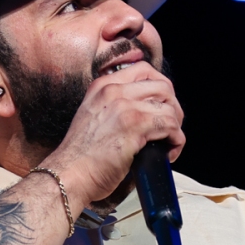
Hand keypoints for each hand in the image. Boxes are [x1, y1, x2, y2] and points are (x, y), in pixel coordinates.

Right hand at [39, 60, 184, 203]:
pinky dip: (176, 141)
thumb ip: (114, 107)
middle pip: (163, 85)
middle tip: (171, 127)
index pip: (144, 70)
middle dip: (173, 107)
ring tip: (169, 143)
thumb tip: (147, 111)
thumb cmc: (80, 157)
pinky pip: (170, 125)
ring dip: (176, 127)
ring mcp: (124, 106)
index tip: (162, 106)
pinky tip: (168, 153)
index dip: (160, 88)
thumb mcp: (93, 118)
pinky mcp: (134, 126)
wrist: (68, 174)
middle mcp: (113, 91)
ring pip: (169, 106)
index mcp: (102, 86)